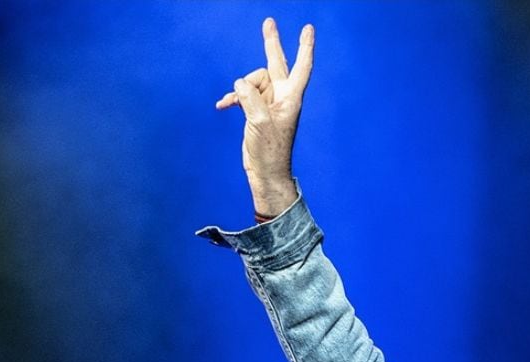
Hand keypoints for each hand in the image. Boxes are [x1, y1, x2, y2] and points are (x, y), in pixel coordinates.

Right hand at [215, 17, 314, 219]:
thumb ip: (251, 98)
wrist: (265, 172)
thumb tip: (240, 83)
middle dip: (271, 43)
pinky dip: (233, 97)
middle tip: (268, 21)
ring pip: (252, 81)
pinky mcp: (257, 111)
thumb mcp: (259, 121)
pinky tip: (222, 105)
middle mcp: (282, 97)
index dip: (304, 47)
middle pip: (275, 64)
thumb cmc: (269, 151)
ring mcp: (269, 104)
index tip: (307, 29)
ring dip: (239, 89)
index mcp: (290, 98)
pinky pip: (243, 95)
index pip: (301, 67)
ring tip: (231, 102)